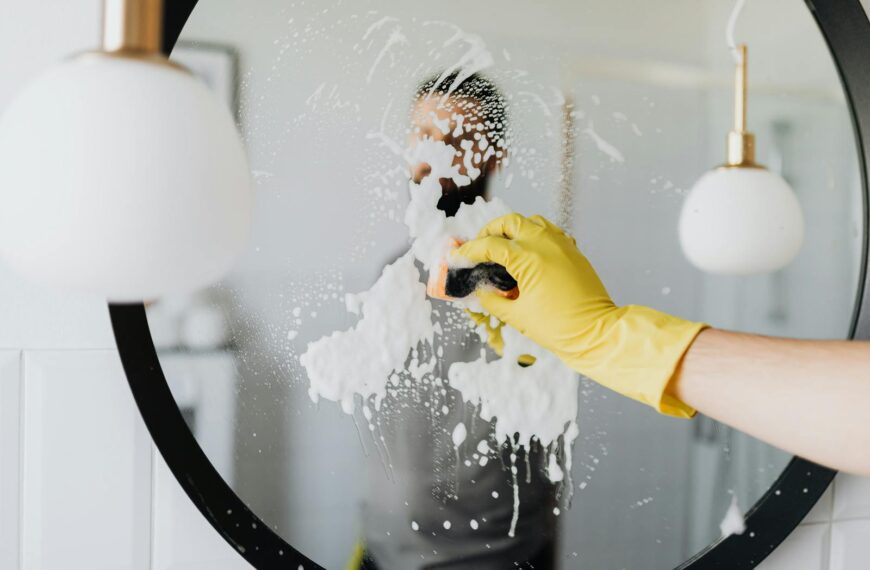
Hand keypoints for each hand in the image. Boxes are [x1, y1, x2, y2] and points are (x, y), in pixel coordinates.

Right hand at [454, 213, 705, 416]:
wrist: (596, 333)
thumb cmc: (559, 328)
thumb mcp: (516, 316)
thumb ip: (492, 299)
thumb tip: (480, 290)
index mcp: (528, 258)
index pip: (490, 246)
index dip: (469, 251)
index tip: (458, 258)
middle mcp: (545, 244)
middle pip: (509, 222)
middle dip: (490, 231)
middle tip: (479, 246)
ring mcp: (562, 244)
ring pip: (531, 221)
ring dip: (514, 229)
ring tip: (503, 246)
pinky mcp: (573, 251)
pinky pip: (550, 231)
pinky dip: (535, 235)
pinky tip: (529, 252)